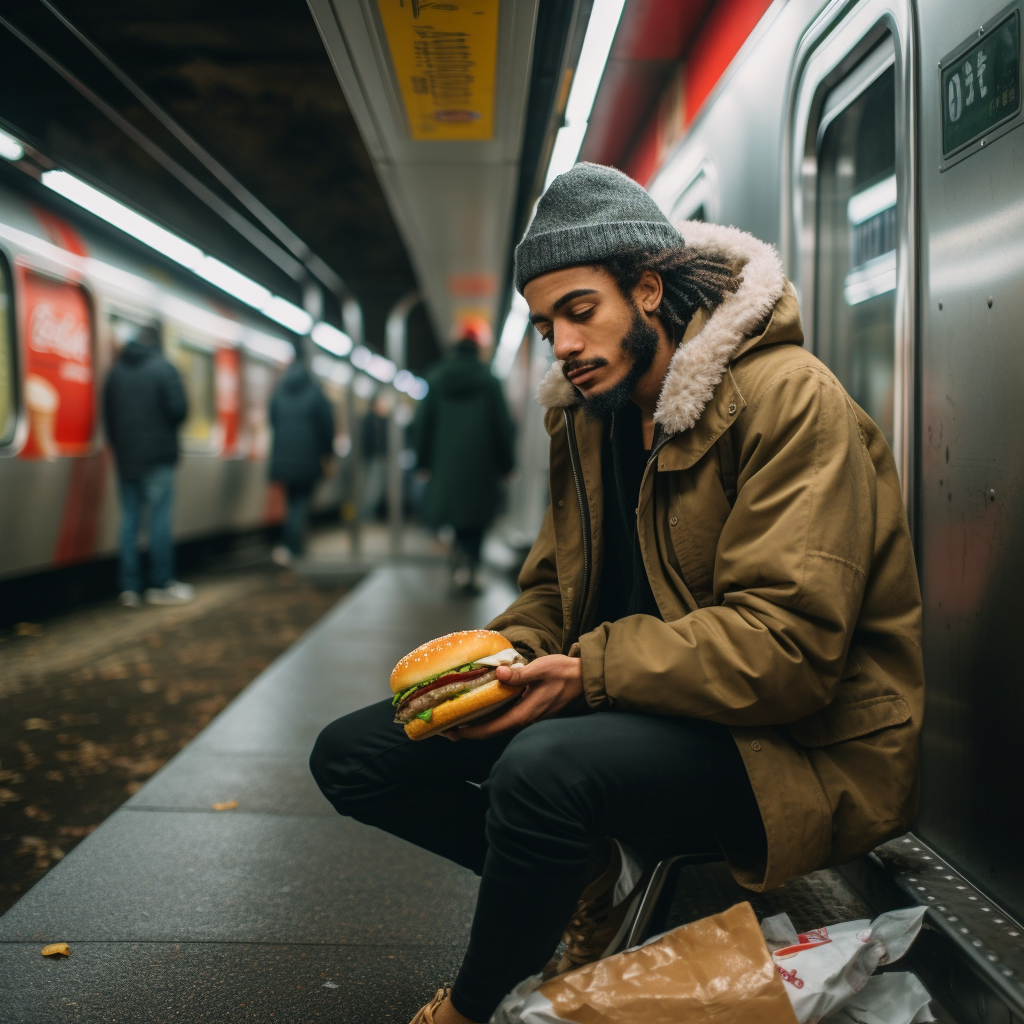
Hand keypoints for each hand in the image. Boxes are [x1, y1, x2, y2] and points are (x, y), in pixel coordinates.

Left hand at [449, 655, 583, 739]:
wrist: (584, 679)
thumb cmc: (564, 673)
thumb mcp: (541, 669)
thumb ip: (520, 674)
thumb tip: (499, 673)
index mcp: (525, 714)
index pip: (492, 729)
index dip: (470, 732)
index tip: (453, 730)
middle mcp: (525, 721)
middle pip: (492, 732)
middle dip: (470, 732)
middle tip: (448, 728)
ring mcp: (529, 718)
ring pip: (499, 727)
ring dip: (480, 726)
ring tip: (460, 720)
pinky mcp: (532, 713)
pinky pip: (507, 720)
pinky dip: (491, 719)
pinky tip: (483, 711)